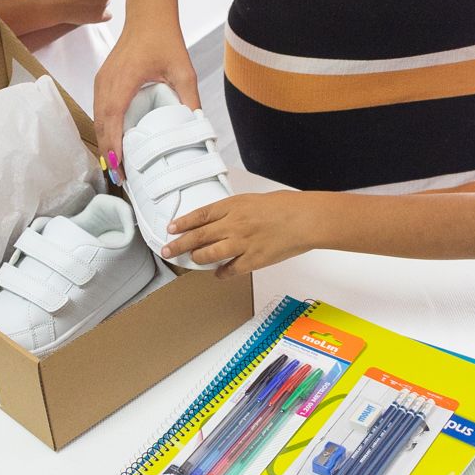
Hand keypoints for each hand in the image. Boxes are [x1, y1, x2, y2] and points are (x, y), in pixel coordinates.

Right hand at [92, 24, 200, 176]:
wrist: (149, 17)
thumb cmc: (165, 41)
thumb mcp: (184, 71)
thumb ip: (190, 99)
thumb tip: (196, 127)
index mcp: (123, 80)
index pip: (112, 119)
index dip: (113, 145)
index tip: (119, 167)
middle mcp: (106, 82)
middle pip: (100, 124)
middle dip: (107, 152)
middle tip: (119, 179)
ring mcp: (101, 81)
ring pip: (97, 119)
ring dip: (104, 143)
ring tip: (116, 168)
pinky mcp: (102, 81)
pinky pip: (98, 110)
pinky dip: (104, 129)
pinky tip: (114, 144)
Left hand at [160, 191, 317, 275]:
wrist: (306, 220)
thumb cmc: (288, 207)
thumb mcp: (256, 199)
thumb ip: (238, 210)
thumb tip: (224, 220)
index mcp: (234, 206)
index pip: (200, 215)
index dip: (183, 223)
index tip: (172, 229)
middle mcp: (234, 224)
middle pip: (198, 236)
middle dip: (179, 244)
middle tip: (167, 250)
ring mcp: (242, 243)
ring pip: (209, 254)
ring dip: (197, 259)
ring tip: (192, 260)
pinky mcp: (252, 260)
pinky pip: (230, 270)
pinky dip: (221, 273)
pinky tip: (218, 274)